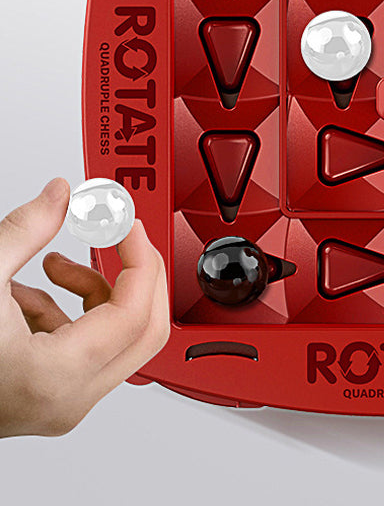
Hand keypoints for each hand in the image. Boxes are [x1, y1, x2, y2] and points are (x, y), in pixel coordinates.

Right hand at [0, 178, 169, 437]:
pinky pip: (90, 348)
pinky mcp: (54, 397)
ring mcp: (63, 403)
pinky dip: (72, 312)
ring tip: (54, 264)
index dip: (140, 258)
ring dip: (96, 290)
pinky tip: (30, 295)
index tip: (129, 224)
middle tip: (121, 235)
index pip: (134, 313)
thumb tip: (60, 195)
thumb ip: (25, 232)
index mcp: (55, 378)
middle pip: (144, 328)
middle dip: (137, 274)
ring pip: (119, 338)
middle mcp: (69, 401)